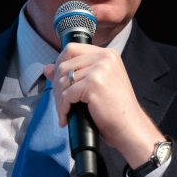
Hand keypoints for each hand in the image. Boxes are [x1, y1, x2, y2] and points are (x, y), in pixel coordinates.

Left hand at [44, 43, 163, 167]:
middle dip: (56, 85)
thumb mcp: (95, 85)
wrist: (130, 127)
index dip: (59, 65)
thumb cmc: (115, 109)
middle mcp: (104, 58)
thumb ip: (74, 73)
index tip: (58, 83)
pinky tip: (65, 118)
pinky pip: (66, 95)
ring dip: (58, 98)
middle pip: (64, 64)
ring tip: (64, 111)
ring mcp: (100, 69)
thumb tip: (47, 68)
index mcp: (107, 54)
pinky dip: (62, 108)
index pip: (72, 49)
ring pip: (63, 80)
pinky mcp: (94, 84)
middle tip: (60, 102)